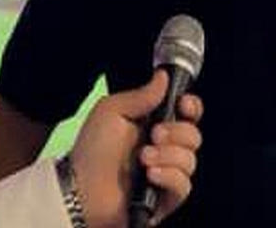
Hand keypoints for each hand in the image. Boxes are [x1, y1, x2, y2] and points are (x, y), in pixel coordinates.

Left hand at [69, 70, 203, 227]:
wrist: (82, 189)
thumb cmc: (92, 151)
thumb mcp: (112, 111)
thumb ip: (141, 94)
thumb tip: (162, 77)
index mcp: (152, 125)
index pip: (186, 113)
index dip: (191, 107)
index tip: (184, 105)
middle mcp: (162, 148)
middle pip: (193, 135)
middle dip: (177, 132)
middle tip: (154, 134)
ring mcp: (165, 173)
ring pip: (190, 160)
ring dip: (168, 156)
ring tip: (143, 158)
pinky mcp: (166, 197)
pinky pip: (184, 185)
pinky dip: (168, 177)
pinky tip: (150, 175)